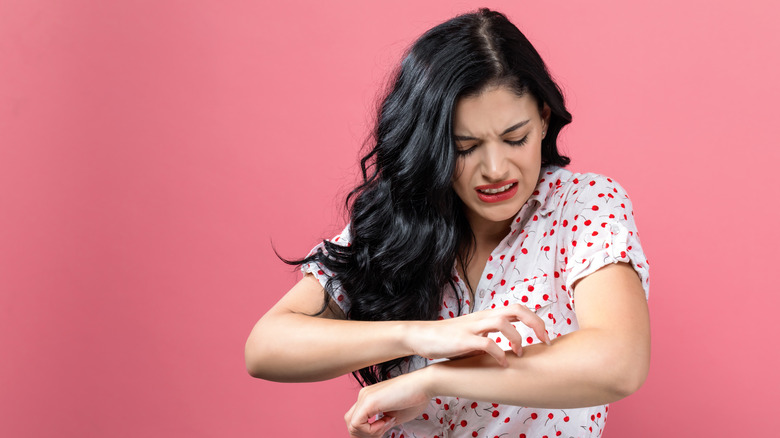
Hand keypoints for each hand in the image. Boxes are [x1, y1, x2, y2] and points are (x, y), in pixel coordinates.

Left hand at [344, 369, 431, 437]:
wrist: (425, 384)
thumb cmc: (415, 397)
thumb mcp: (394, 416)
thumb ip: (381, 423)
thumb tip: (375, 433)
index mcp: (369, 398)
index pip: (357, 419)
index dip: (368, 431)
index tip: (386, 427)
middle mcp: (364, 395)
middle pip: (350, 422)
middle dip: (365, 434)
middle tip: (383, 431)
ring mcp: (365, 397)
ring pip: (351, 425)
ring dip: (369, 433)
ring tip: (387, 425)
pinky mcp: (369, 401)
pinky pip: (357, 424)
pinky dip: (371, 431)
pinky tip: (386, 423)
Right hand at [405, 304, 549, 366]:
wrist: (423, 336)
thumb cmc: (449, 338)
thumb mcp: (475, 335)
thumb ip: (491, 338)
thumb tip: (510, 351)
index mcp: (488, 315)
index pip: (518, 309)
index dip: (536, 321)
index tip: (545, 338)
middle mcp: (483, 317)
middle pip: (516, 309)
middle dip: (535, 324)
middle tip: (544, 341)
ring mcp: (473, 327)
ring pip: (503, 322)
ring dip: (517, 338)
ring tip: (520, 354)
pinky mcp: (463, 340)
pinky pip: (487, 343)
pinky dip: (499, 354)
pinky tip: (503, 365)